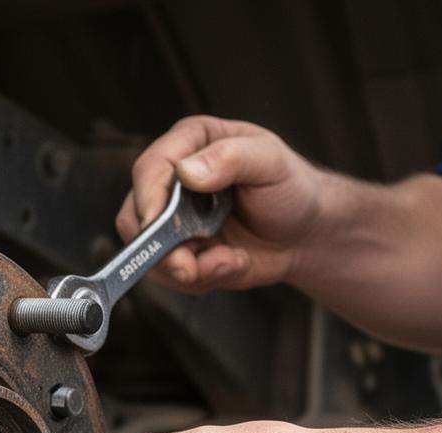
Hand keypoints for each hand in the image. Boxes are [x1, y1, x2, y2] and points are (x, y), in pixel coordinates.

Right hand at [119, 115, 328, 294]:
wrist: (305, 233)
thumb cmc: (291, 189)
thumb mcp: (270, 162)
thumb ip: (231, 158)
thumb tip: (187, 172)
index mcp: (191, 144)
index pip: (149, 168)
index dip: (148, 199)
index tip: (157, 226)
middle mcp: (175, 181)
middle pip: (136, 215)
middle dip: (162, 248)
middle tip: (191, 265)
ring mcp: (175, 220)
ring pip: (149, 252)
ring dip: (190, 268)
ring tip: (231, 260)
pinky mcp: (182, 252)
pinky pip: (170, 275)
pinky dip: (203, 278)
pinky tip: (233, 262)